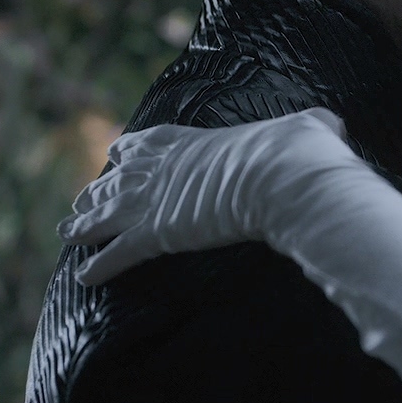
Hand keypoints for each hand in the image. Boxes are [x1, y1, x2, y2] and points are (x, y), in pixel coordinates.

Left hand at [58, 107, 352, 284]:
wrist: (283, 174)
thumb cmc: (296, 152)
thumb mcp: (306, 128)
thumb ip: (312, 127)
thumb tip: (334, 125)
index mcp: (190, 141)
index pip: (144, 143)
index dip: (128, 152)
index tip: (116, 157)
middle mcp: (161, 168)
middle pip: (115, 180)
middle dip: (96, 192)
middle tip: (81, 203)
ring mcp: (154, 200)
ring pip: (104, 214)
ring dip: (83, 225)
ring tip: (66, 234)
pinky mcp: (155, 233)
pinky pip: (117, 253)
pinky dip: (99, 266)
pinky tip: (84, 277)